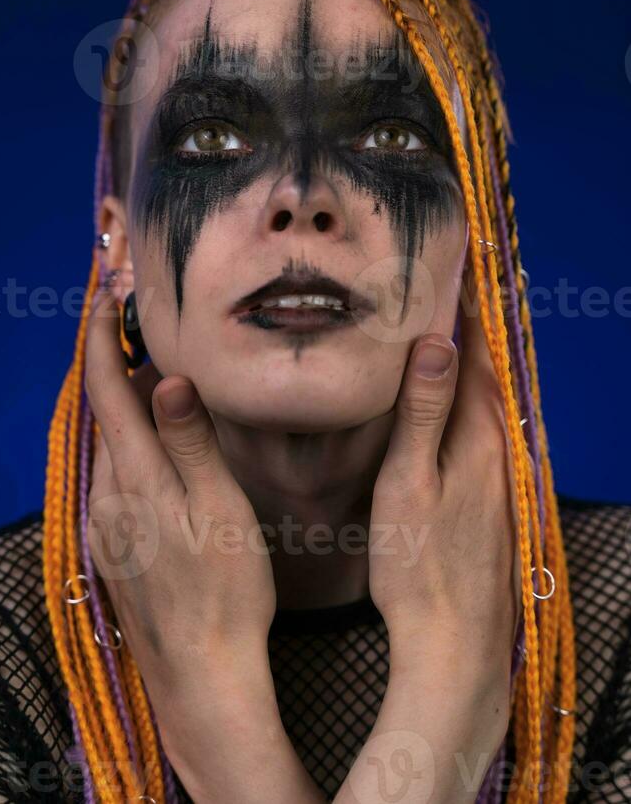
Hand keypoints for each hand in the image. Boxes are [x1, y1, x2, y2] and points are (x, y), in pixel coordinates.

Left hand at [85, 287, 319, 800]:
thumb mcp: (219, 509)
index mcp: (135, 477)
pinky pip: (115, 479)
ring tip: (163, 385)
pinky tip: (160, 454)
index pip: (107, 391)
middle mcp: (108, 495)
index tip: (106, 295)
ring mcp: (106, 525)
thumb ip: (190, 444)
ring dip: (129, 410)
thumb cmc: (225, 587)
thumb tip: (166, 380)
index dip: (102, 339)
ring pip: (112, 448)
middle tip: (152, 333)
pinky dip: (131, 448)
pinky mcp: (112, 548)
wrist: (200, 674)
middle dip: (120, 367)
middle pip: (106, 415)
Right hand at [368, 258, 522, 685]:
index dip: (465, 312)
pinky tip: (453, 411)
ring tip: (448, 336)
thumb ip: (423, 414)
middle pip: (485, 378)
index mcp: (477, 438)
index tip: (456, 269)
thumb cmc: (420, 563)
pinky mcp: (493, 503)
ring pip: (486, 407)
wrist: (456, 641)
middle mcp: (498, 452)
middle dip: (470, 334)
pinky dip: (470, 406)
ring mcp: (500, 480)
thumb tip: (437, 342)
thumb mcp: (409, 483)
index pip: (474, 358)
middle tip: (446, 290)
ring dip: (471, 369)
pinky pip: (484, 434)